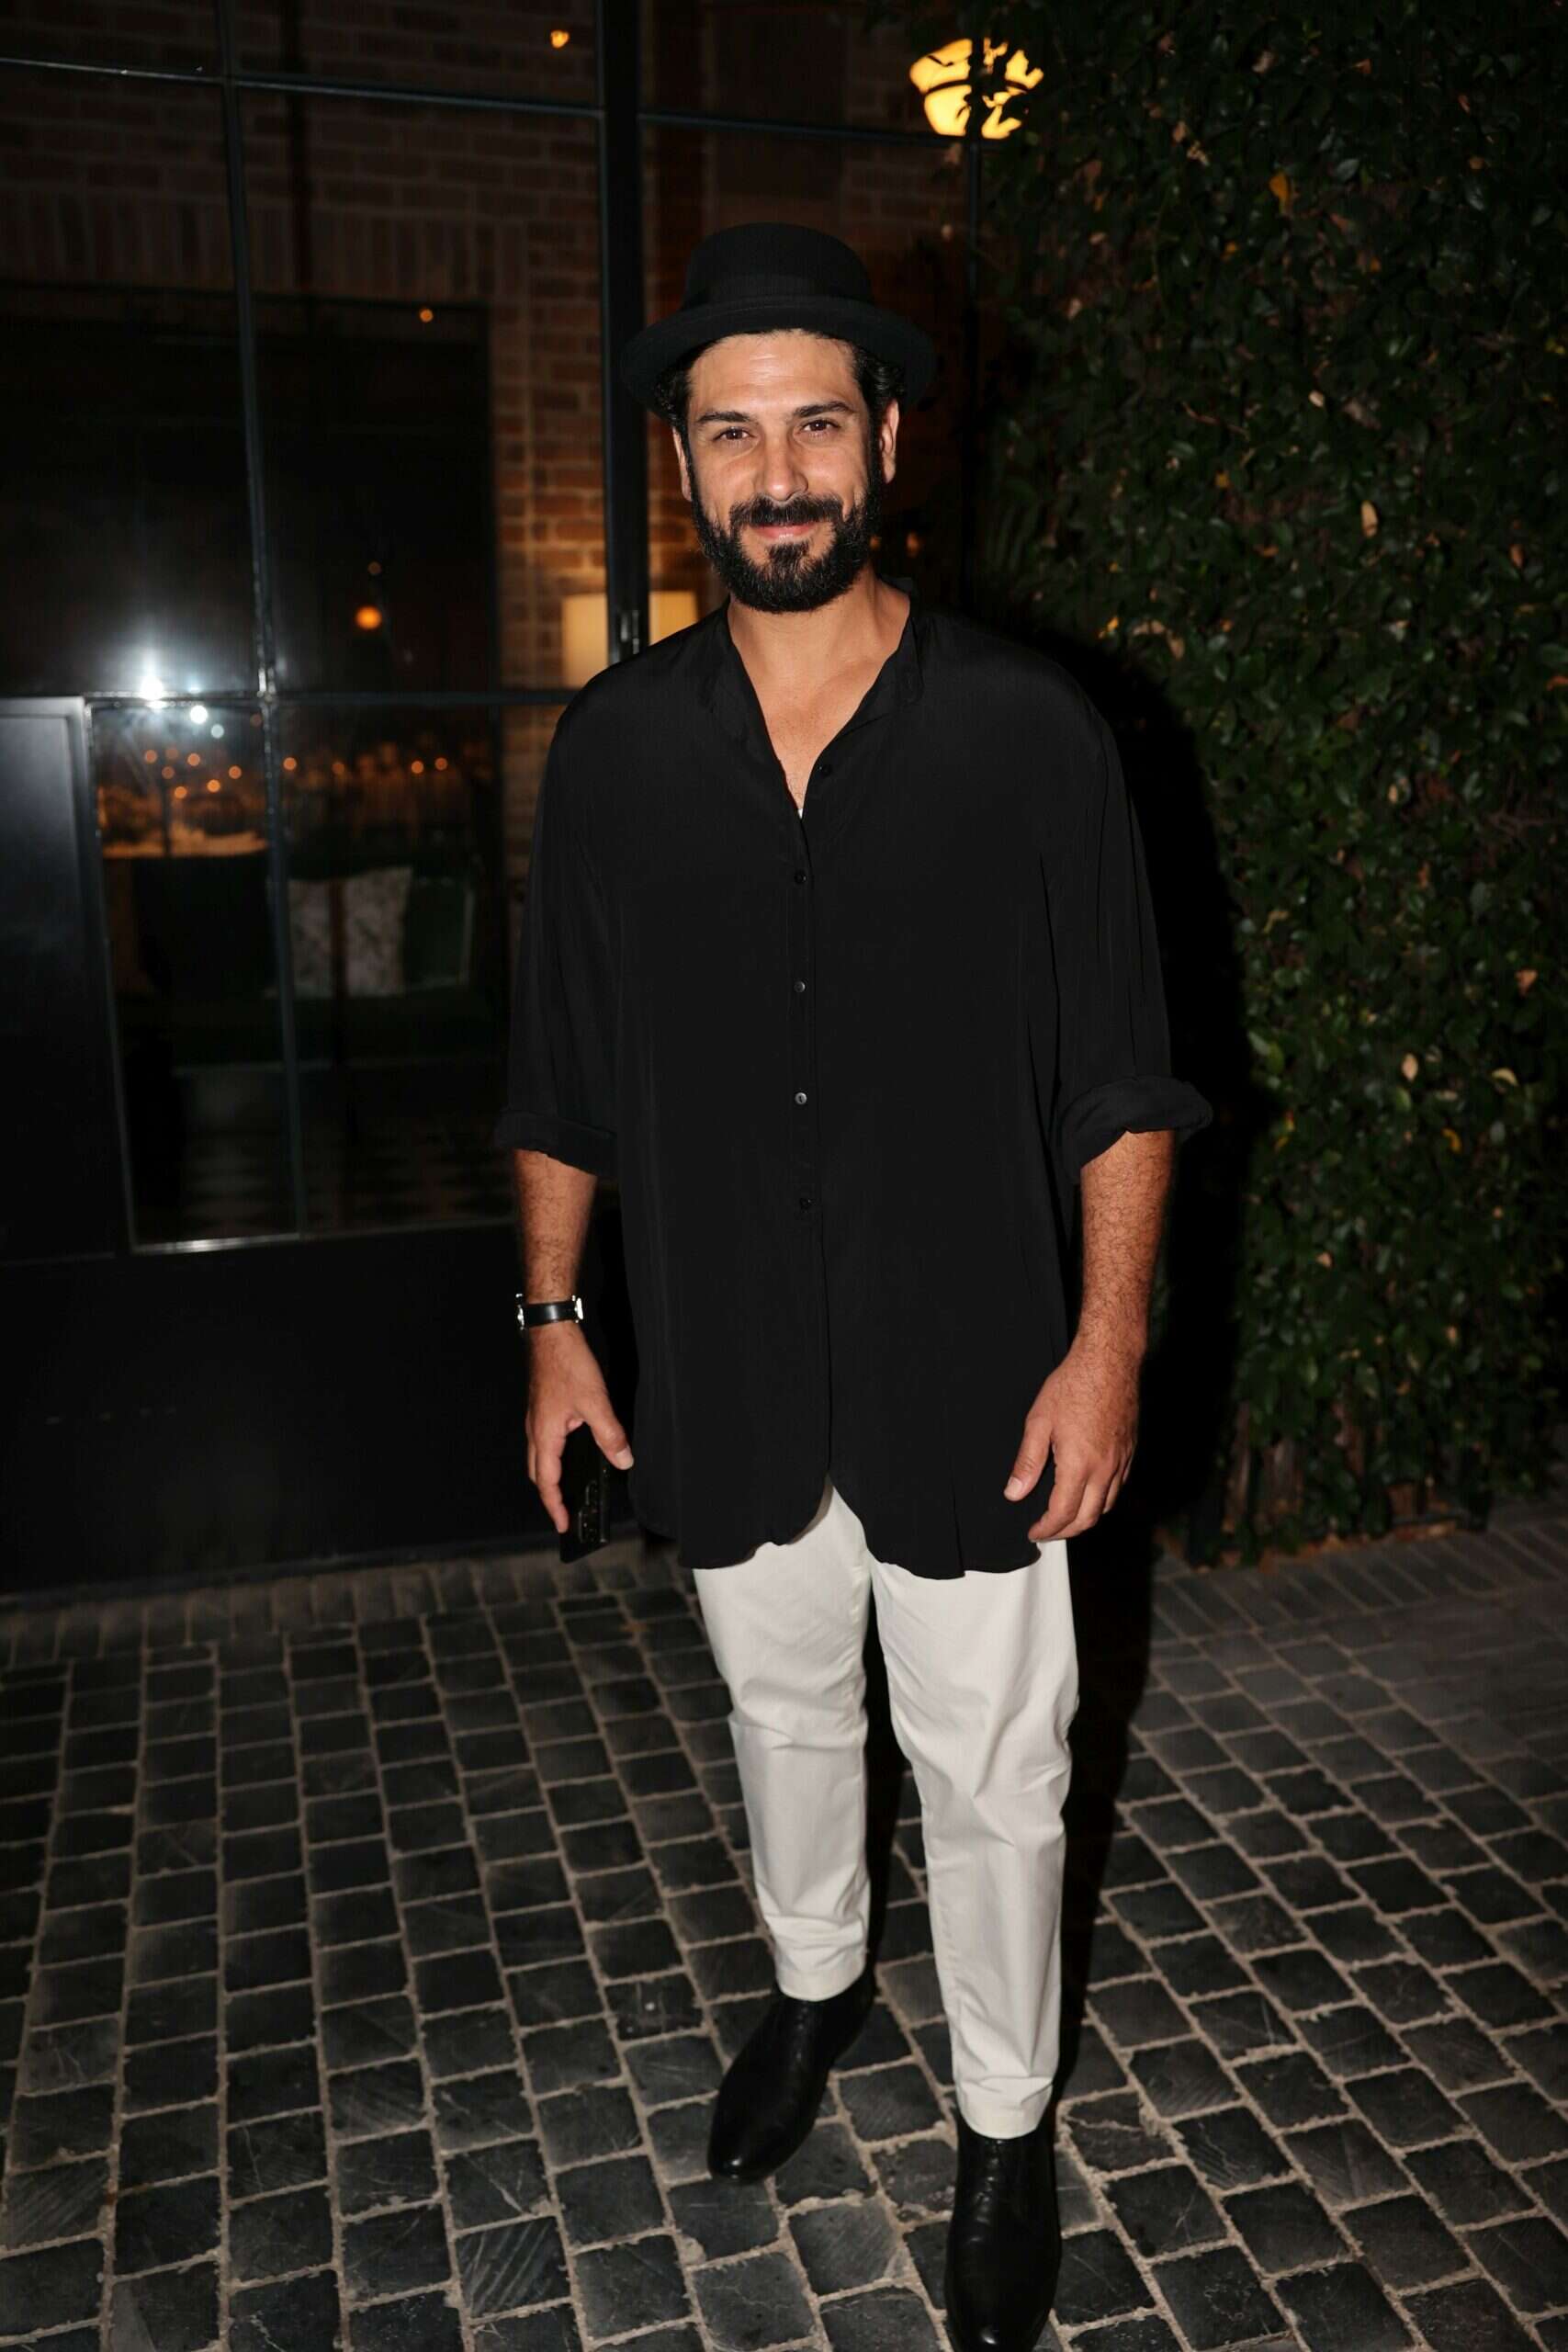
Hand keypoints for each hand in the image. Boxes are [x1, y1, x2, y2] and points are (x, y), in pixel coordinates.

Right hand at [526, 1327, 634, 1535]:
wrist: (551, 1332)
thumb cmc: (567, 1363)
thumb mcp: (596, 1402)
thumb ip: (610, 1435)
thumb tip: (623, 1460)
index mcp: (545, 1435)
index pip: (547, 1482)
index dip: (556, 1507)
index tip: (564, 1525)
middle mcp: (535, 1430)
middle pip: (538, 1474)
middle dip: (550, 1496)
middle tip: (565, 1512)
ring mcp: (536, 1418)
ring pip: (539, 1457)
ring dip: (551, 1476)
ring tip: (568, 1488)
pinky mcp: (542, 1407)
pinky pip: (544, 1441)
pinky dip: (554, 1456)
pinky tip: (571, 1451)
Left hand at [1003, 1333, 1139, 1541]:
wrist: (1109, 1361)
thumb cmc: (1073, 1385)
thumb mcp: (1039, 1421)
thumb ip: (1027, 1461)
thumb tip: (1014, 1492)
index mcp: (1079, 1464)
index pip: (1062, 1513)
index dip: (1046, 1528)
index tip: (1034, 1531)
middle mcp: (1104, 1468)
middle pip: (1088, 1518)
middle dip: (1065, 1531)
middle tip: (1047, 1531)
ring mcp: (1120, 1461)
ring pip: (1107, 1506)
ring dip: (1086, 1518)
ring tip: (1066, 1517)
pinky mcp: (1129, 1451)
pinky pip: (1119, 1487)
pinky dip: (1103, 1500)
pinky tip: (1090, 1493)